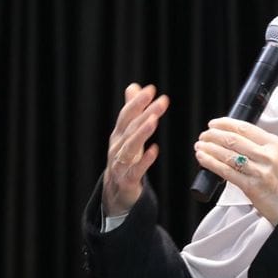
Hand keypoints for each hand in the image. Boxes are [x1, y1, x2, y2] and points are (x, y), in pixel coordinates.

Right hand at [103, 83, 169, 216]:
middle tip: (162, 101)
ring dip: (142, 132)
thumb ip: (131, 111)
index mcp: (118, 135)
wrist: (115, 191)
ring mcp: (120, 163)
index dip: (137, 102)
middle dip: (146, 113)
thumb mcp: (127, 134)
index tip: (151, 89)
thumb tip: (134, 86)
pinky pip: (136, 169)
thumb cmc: (124, 159)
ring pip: (130, 146)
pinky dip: (144, 160)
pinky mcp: (127, 180)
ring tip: (154, 120)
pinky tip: (155, 150)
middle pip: (131, 128)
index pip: (127, 115)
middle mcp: (117, 147)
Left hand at [194, 118, 277, 225]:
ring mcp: (260, 171)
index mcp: (276, 145)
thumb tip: (235, 140)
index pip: (246, 128)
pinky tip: (202, 158)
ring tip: (199, 145)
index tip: (214, 124)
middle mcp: (269, 156)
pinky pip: (226, 172)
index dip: (226, 123)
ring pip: (227, 154)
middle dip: (213, 135)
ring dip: (209, 148)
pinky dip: (211, 163)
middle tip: (204, 135)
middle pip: (234, 139)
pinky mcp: (251, 187)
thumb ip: (263, 149)